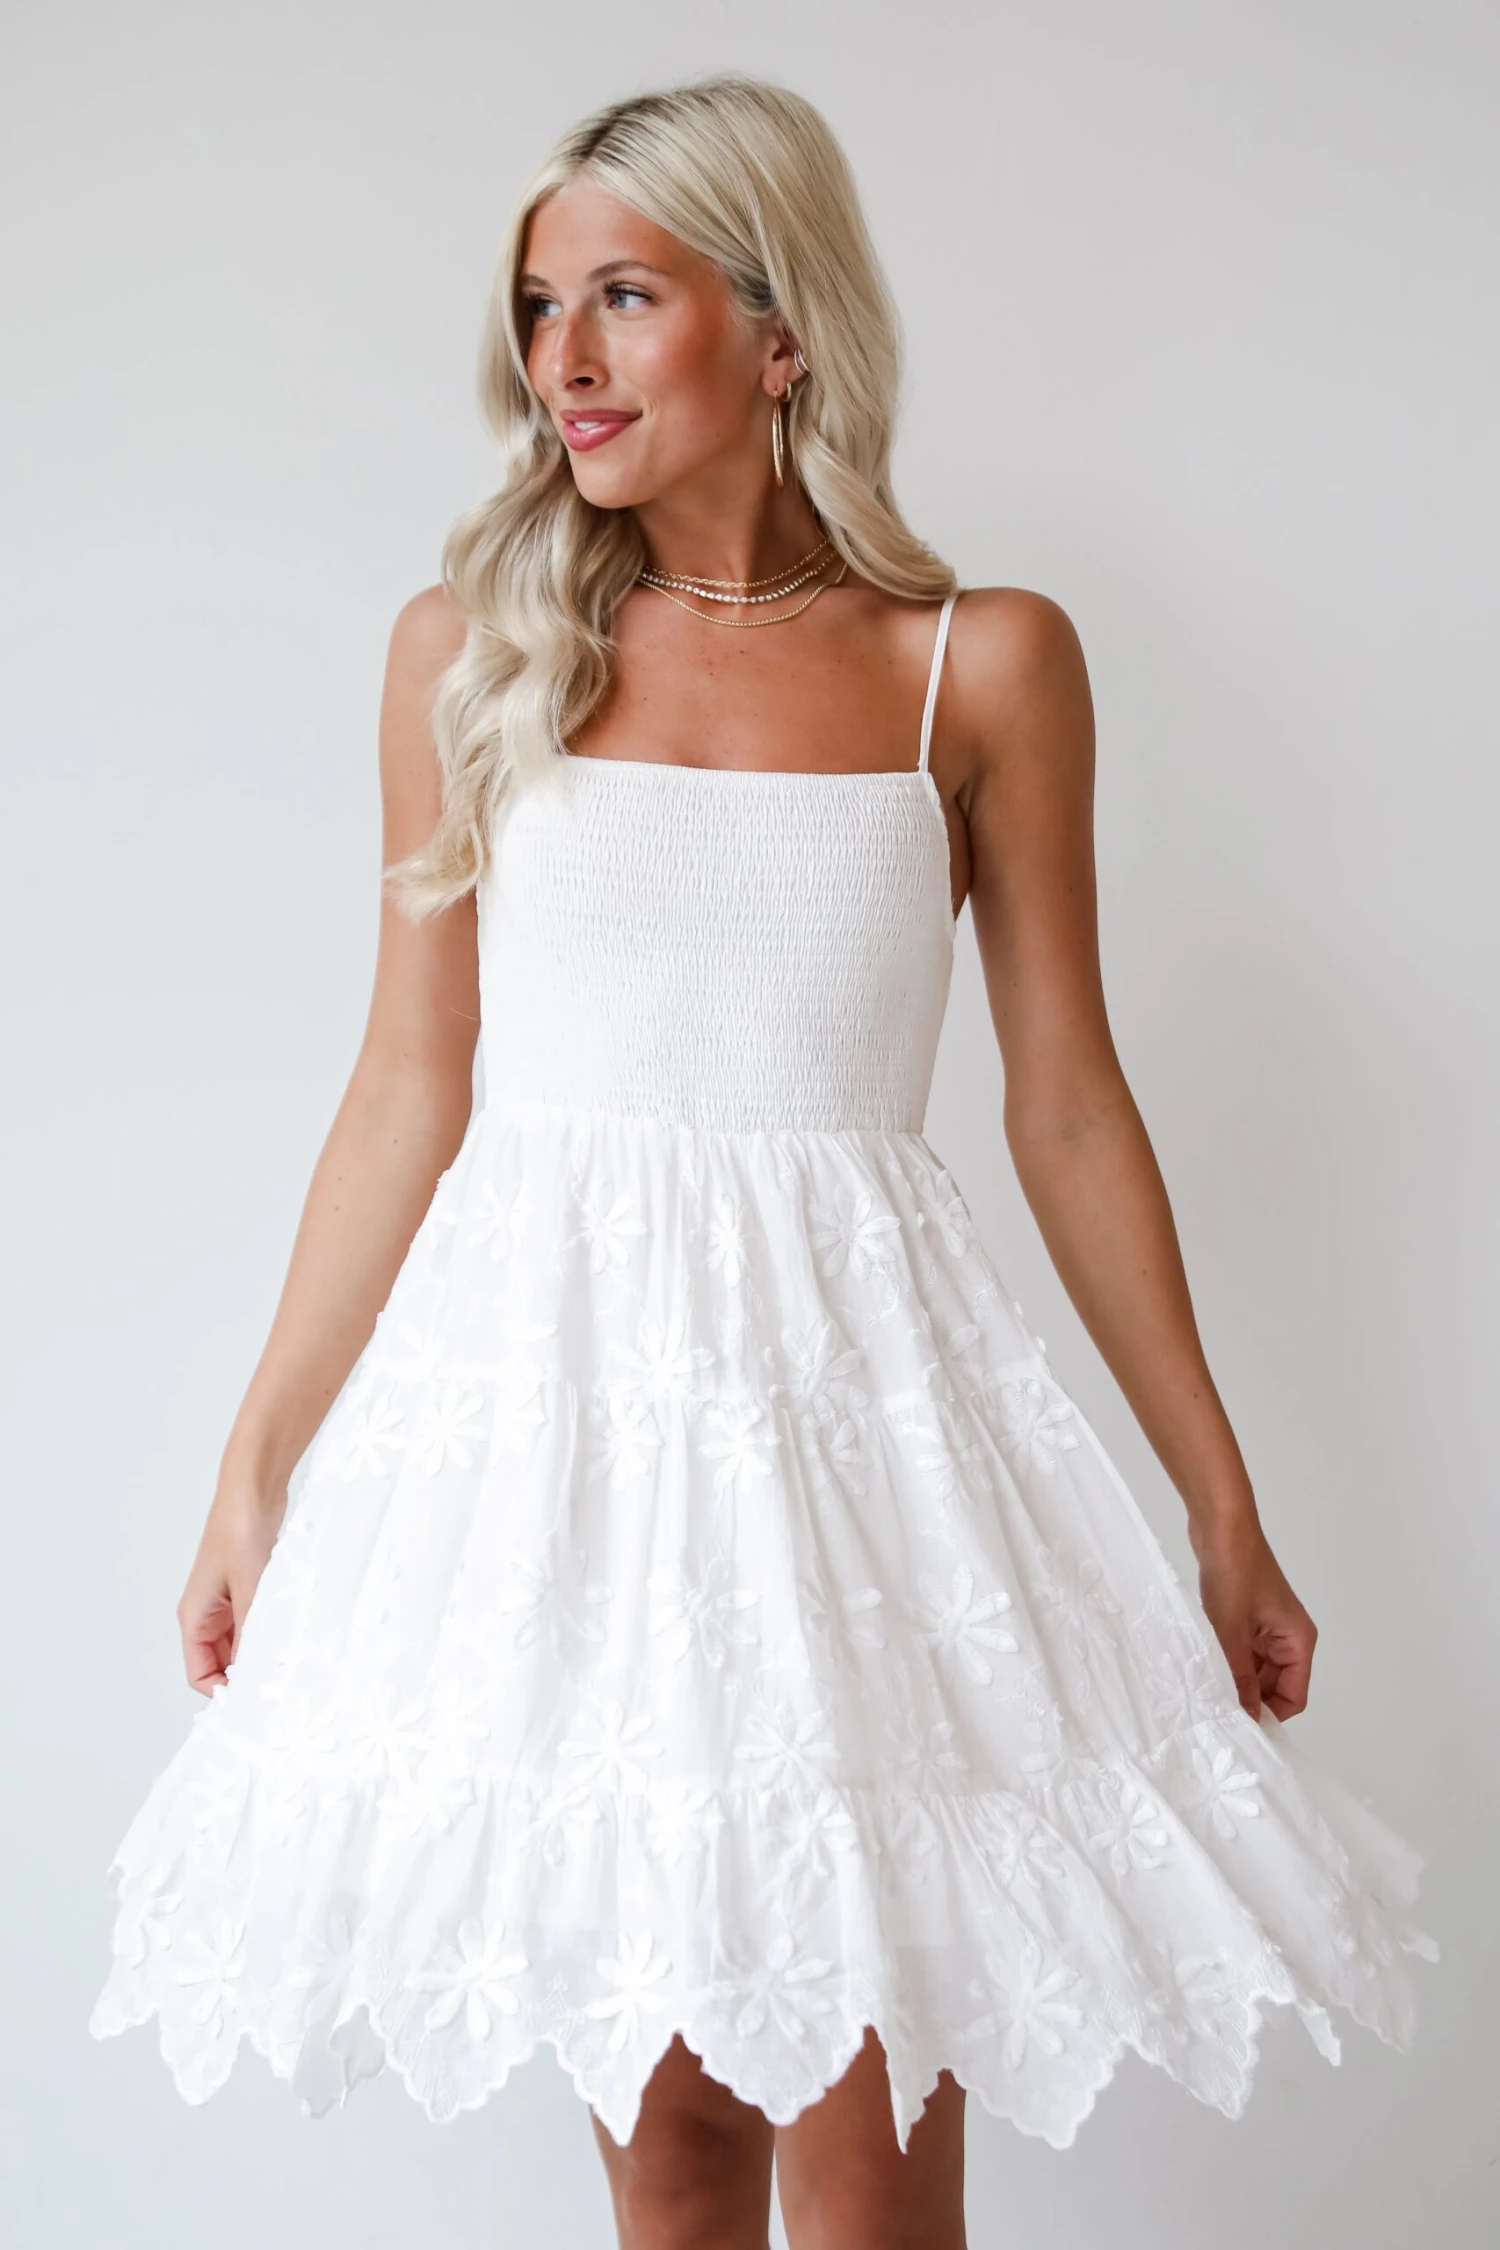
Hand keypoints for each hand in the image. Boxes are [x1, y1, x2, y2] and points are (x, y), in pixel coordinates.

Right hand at [176, 1479, 285, 1695]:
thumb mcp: (249, 1588)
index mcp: (194, 1616)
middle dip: (246, 1675)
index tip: (255, 1700)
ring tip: (290, 1663)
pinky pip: (257, 1622)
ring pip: (242, 1643)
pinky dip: (272, 1632)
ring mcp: (228, 1601)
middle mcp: (207, 1613)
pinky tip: (293, 1636)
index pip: (200, 1674)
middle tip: (279, 1685)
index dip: (223, 1691)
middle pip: (221, 1662)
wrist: (253, 1488)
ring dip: (262, 1652)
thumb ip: (253, 1632)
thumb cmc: (239, 1531)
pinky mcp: (248, 1588)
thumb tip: (259, 1672)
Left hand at [1190, 1511, 1316, 1722]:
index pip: (1294, 1697)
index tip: (1239, 1726)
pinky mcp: (1248, 1617)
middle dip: (1249, 1698)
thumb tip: (1249, 1717)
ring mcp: (1268, 1627)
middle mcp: (1289, 1637)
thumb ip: (1240, 1676)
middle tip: (1216, 1710)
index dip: (1270, 1715)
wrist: (1221, 1524)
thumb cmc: (1233, 1572)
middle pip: (1275, 1686)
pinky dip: (1228, 1661)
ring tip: (1207, 1687)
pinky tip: (1205, 1665)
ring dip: (1235, 1679)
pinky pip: (1243, 1652)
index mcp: (1298, 1641)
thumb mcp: (1232, 1631)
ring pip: (1256, 1670)